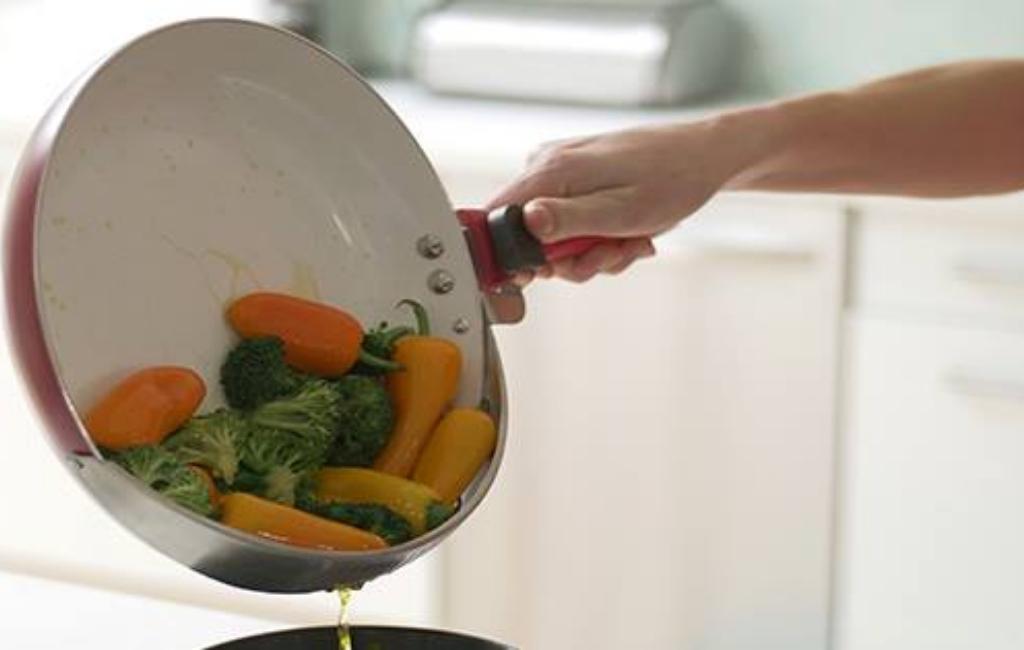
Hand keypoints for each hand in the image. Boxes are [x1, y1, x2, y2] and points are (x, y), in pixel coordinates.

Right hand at [487, 119, 747, 282]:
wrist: (704, 157)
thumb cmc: (671, 180)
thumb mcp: (620, 212)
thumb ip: (567, 221)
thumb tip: (523, 224)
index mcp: (551, 170)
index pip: (495, 217)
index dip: (512, 254)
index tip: (545, 272)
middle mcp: (546, 165)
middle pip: (527, 235)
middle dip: (569, 258)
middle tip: (608, 254)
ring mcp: (560, 172)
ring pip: (552, 236)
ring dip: (591, 252)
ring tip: (626, 242)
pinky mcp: (575, 179)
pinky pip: (570, 224)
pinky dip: (598, 238)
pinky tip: (626, 233)